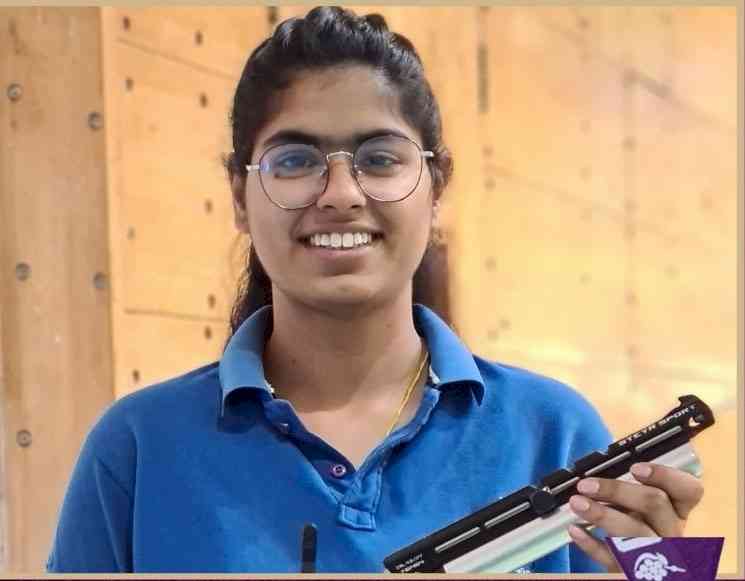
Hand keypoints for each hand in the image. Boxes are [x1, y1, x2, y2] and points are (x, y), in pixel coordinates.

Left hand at [566, 463, 703, 571]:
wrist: (638, 571)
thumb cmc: (636, 529)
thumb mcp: (641, 509)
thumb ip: (630, 490)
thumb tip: (597, 469)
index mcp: (676, 511)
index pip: (688, 490)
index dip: (665, 475)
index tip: (636, 468)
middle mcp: (671, 531)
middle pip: (654, 504)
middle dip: (617, 490)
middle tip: (587, 485)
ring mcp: (656, 554)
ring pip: (635, 532)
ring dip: (602, 514)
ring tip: (576, 503)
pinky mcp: (632, 571)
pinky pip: (612, 558)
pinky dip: (591, 543)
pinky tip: (575, 530)